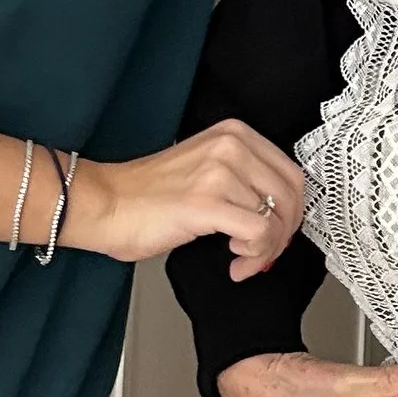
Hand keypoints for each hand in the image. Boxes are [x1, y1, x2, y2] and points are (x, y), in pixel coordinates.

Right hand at [70, 123, 304, 276]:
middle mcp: (231, 146)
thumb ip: (244, 180)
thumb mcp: (207, 170)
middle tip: (263, 253)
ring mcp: (220, 172)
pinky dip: (253, 256)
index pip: (292, 174)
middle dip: (284, 234)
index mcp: (234, 134)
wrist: (105, 204)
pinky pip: (259, 234)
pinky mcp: (208, 202)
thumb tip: (280, 214)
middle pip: (291, 196)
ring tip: (239, 259)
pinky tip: (234, 261)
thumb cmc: (147, 196)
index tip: (277, 232)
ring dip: (264, 251)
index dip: (292, 212)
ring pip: (276, 219)